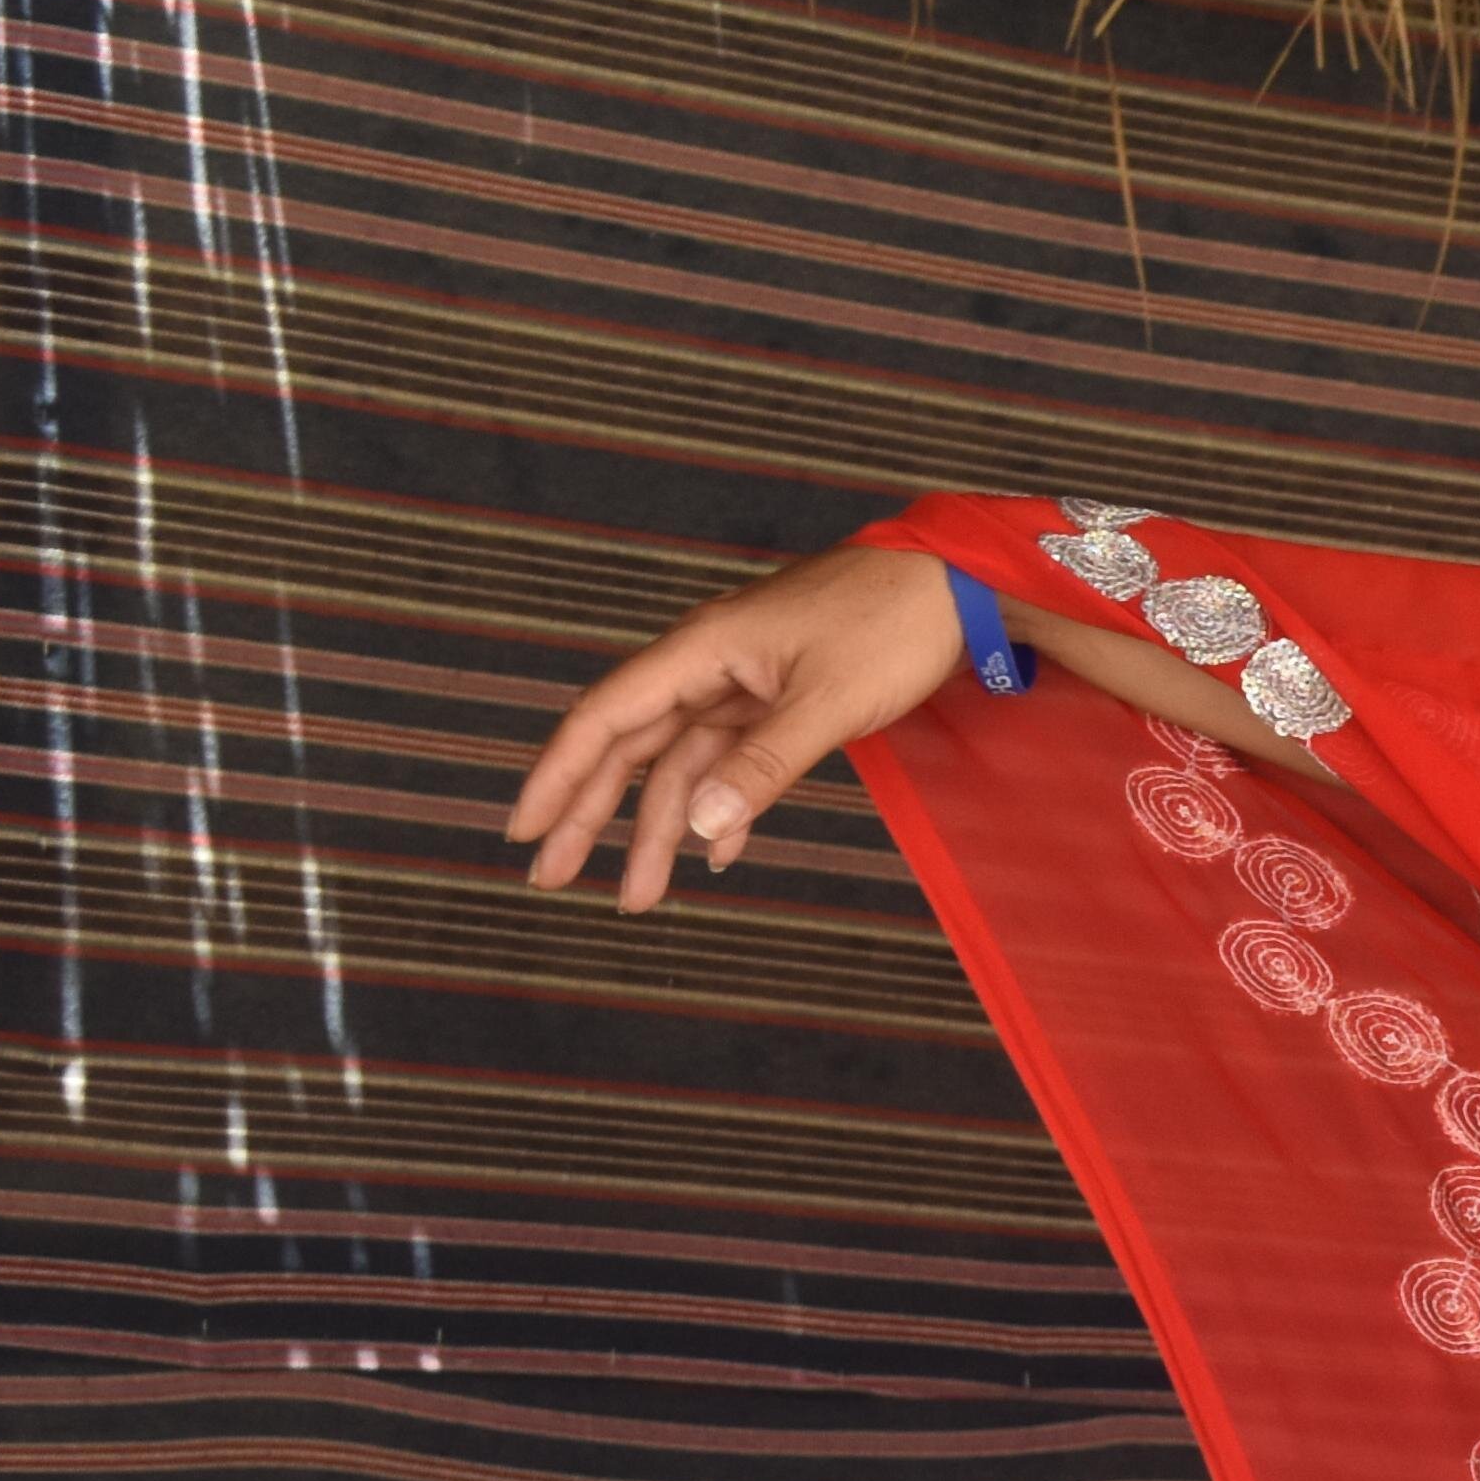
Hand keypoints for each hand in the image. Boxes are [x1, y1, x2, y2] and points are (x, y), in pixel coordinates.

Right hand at [504, 543, 965, 910]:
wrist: (957, 584)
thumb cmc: (894, 624)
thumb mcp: (830, 701)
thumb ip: (766, 764)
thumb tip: (701, 827)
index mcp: (701, 650)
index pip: (605, 718)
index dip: (556, 776)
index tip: (523, 829)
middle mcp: (708, 664)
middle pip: (629, 747)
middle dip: (589, 815)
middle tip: (551, 880)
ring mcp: (744, 682)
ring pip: (681, 762)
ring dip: (659, 829)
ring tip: (637, 896)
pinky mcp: (781, 697)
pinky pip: (731, 758)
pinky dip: (722, 806)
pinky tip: (717, 852)